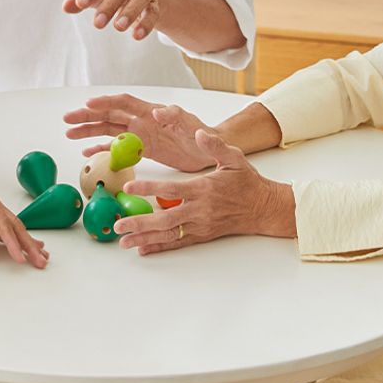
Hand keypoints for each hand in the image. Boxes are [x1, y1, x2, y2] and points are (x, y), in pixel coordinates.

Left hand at [0, 176, 49, 268]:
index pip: (3, 224)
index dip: (13, 242)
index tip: (21, 257)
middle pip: (14, 225)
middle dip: (29, 244)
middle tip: (41, 261)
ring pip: (13, 226)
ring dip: (27, 241)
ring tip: (41, 255)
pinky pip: (5, 226)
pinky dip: (17, 237)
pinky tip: (28, 243)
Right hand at [63, 93, 212, 172]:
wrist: (209, 150)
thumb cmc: (202, 135)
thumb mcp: (191, 126)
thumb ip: (175, 116)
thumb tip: (158, 111)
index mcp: (150, 111)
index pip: (123, 102)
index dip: (105, 102)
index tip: (88, 104)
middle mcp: (141, 121)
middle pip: (109, 114)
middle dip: (88, 116)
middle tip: (68, 119)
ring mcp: (140, 134)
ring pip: (108, 130)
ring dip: (89, 131)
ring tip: (69, 133)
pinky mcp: (142, 149)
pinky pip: (117, 148)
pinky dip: (101, 149)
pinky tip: (87, 152)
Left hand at [115, 129, 295, 254]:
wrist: (264, 208)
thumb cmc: (248, 182)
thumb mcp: (235, 158)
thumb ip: (215, 146)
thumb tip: (199, 133)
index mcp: (203, 189)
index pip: (171, 189)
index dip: (149, 188)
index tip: (130, 186)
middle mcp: (199, 210)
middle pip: (165, 219)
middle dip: (140, 222)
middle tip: (118, 224)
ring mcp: (200, 225)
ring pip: (168, 234)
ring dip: (145, 238)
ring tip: (123, 242)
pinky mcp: (202, 235)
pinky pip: (178, 243)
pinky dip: (160, 246)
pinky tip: (143, 249)